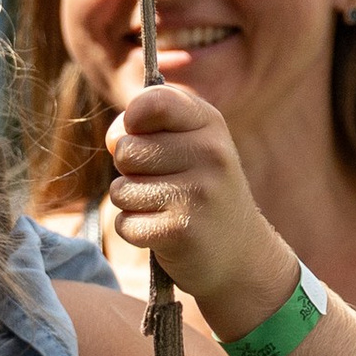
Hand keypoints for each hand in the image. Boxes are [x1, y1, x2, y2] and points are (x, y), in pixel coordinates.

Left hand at [103, 85, 296, 337]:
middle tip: (160, 183)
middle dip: (129, 171)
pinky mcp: (182, 230)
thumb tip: (114, 139)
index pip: (152, 102)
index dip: (131, 121)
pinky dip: (134, 232)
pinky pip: (124, 224)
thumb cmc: (198, 192)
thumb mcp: (189, 146)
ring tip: (163, 208)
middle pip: (125, 150)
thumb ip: (147, 128)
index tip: (140, 135)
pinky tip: (162, 232)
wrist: (240, 254)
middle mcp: (209, 152)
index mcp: (209, 122)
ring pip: (120, 190)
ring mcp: (198, 191)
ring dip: (130, 204)